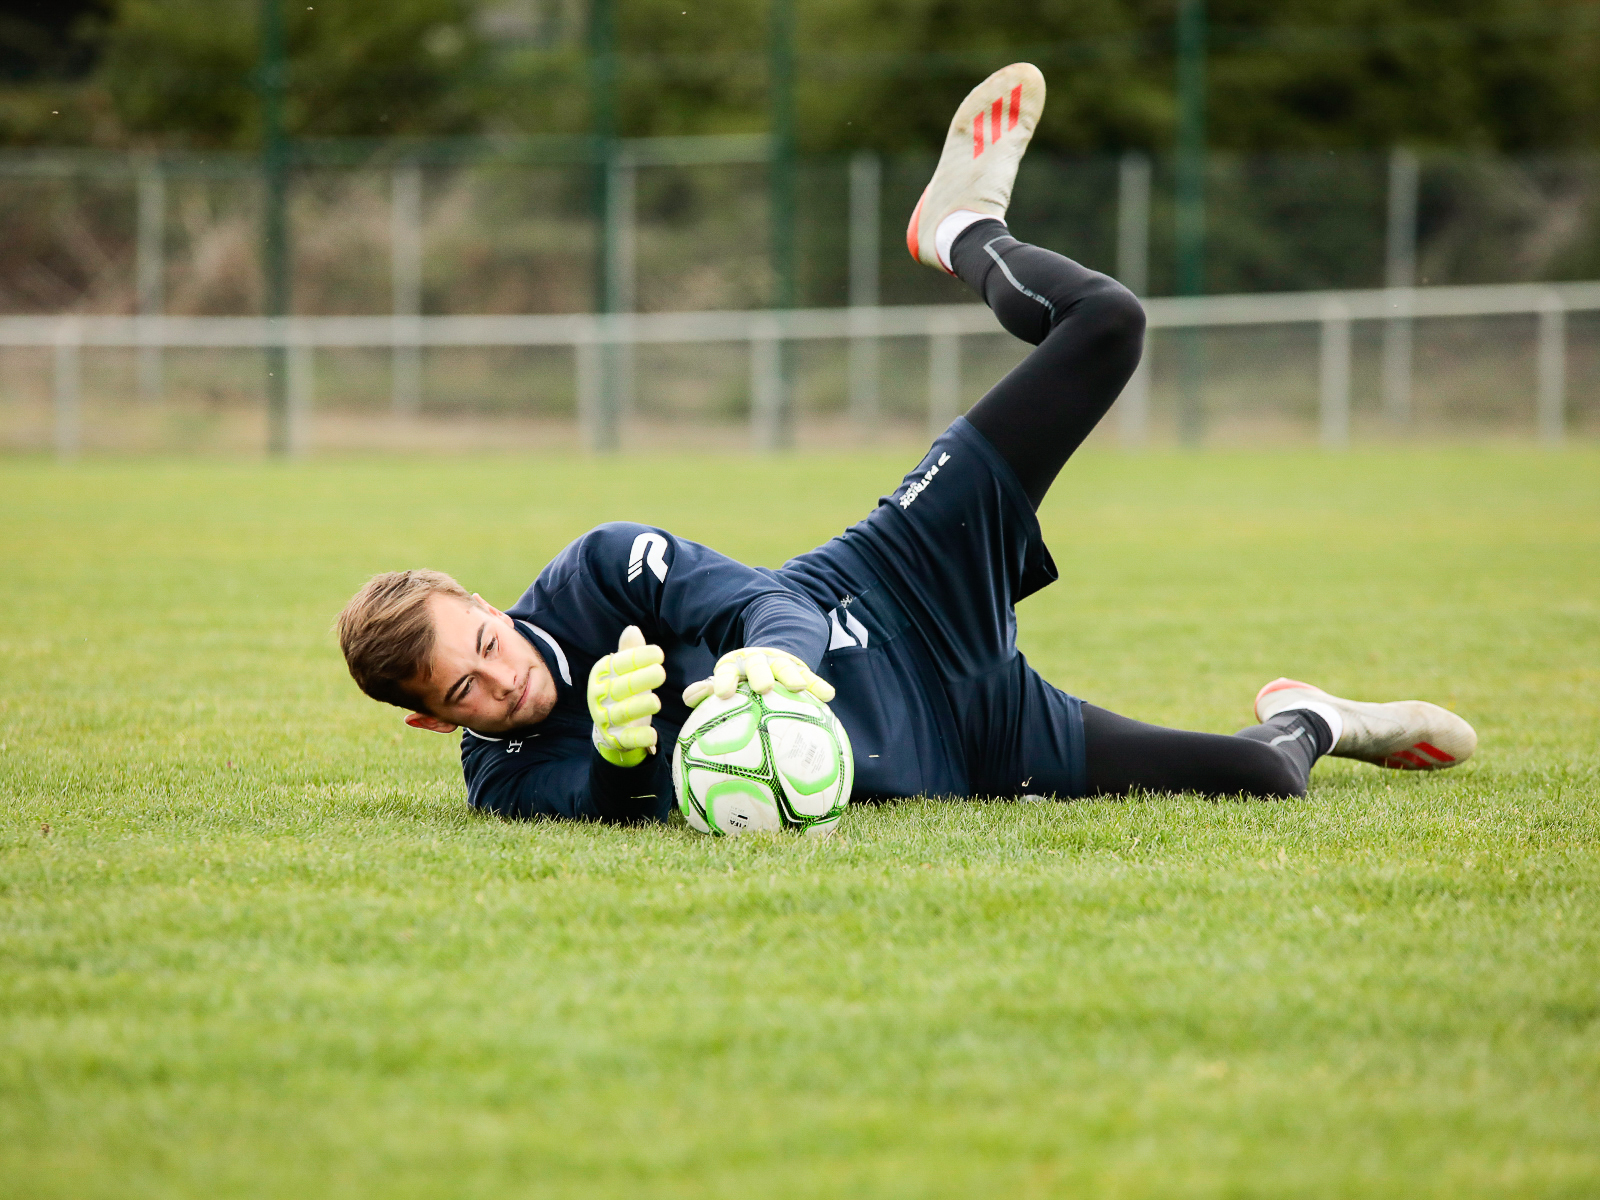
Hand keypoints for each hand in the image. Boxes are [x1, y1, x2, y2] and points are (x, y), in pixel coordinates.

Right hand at [588, 626, 665, 767]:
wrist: (610, 726)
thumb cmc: (624, 690)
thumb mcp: (625, 670)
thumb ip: (630, 652)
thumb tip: (633, 629)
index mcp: (601, 674)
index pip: (618, 664)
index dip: (638, 658)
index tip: (659, 654)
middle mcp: (599, 695)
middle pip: (621, 687)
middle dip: (640, 680)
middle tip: (661, 673)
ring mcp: (605, 718)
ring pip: (622, 712)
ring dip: (638, 707)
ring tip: (656, 702)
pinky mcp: (615, 738)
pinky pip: (627, 738)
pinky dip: (639, 737)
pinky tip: (653, 735)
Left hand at [682, 646, 835, 708]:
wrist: (768, 654)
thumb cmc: (740, 679)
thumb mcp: (723, 680)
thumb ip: (707, 690)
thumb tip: (688, 699)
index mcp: (735, 664)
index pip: (727, 671)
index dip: (725, 681)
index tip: (723, 694)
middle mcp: (757, 660)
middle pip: (758, 665)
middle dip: (760, 674)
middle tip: (763, 687)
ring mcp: (780, 663)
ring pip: (786, 667)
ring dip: (792, 676)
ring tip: (799, 687)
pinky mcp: (799, 668)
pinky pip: (810, 676)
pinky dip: (818, 684)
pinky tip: (828, 695)